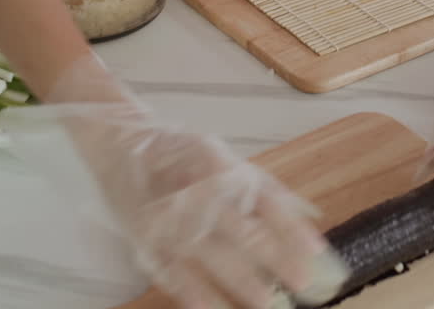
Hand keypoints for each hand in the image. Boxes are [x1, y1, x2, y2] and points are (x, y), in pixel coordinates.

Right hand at [0, 56, 346, 308]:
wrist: (115, 141)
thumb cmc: (176, 150)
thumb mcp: (220, 155)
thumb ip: (259, 187)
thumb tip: (304, 217)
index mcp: (219, 166)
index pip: (263, 200)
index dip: (291, 228)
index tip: (317, 254)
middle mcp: (195, 191)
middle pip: (240, 230)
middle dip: (274, 259)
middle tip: (303, 284)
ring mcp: (169, 217)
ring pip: (209, 255)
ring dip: (240, 282)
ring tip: (266, 302)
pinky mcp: (145, 239)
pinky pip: (172, 271)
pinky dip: (193, 293)